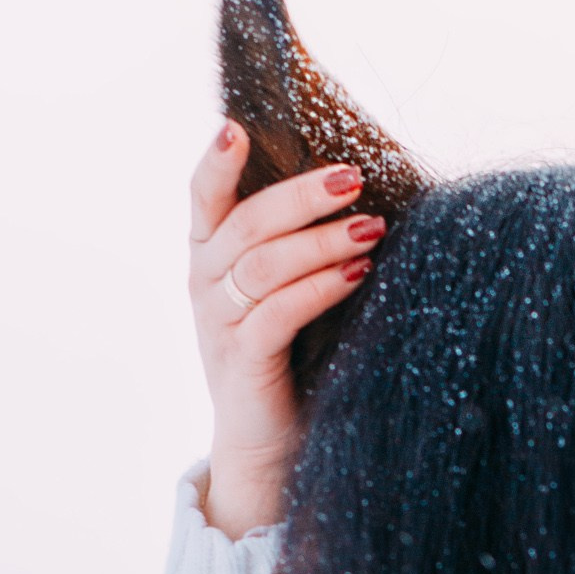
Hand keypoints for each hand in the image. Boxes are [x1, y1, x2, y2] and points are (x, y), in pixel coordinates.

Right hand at [187, 123, 385, 538]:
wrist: (266, 446)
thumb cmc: (287, 358)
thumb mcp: (282, 294)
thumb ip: (294, 248)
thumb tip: (352, 194)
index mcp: (208, 259)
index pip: (202, 198)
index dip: (215, 162)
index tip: (236, 127)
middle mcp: (205, 284)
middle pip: (245, 223)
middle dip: (300, 196)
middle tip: (352, 178)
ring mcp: (218, 324)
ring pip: (264, 264)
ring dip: (322, 241)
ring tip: (372, 228)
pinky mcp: (242, 362)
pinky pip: (278, 313)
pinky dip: (320, 288)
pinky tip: (357, 274)